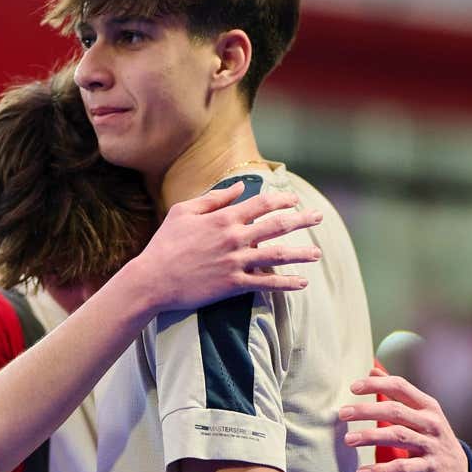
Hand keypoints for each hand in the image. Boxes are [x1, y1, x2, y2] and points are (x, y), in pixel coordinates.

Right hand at [131, 182, 322, 313]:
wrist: (152, 279)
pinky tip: (302, 282)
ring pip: (277, 255)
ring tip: (317, 253)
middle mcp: (235, 238)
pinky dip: (286, 283)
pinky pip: (266, 283)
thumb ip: (213, 198)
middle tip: (318, 217)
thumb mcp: (183, 212)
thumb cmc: (165, 244)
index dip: (282, 199)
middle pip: (277, 226)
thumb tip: (239, 186)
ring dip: (301, 253)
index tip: (294, 199)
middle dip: (301, 219)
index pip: (261, 204)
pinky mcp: (233, 284)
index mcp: (223, 218)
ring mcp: (236, 262)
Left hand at [339, 367, 468, 471]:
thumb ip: (397, 393)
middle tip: (342, 413)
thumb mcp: (421, 413)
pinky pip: (402, 468)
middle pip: (395, 410)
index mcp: (427, 406)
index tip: (353, 387)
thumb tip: (372, 369)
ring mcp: (432, 446)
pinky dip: (380, 470)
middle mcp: (431, 423)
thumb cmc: (432, 438)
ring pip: (397, 436)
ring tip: (348, 439)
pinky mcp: (429, 469)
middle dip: (366, 411)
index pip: (400, 386)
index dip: (376, 384)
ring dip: (370, 437)